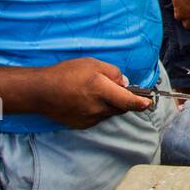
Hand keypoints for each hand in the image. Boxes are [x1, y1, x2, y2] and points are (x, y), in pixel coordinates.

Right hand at [33, 58, 152, 127]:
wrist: (40, 91)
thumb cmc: (66, 73)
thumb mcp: (92, 64)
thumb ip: (112, 73)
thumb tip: (125, 83)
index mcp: (102, 90)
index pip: (129, 101)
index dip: (142, 102)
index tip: (149, 102)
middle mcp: (98, 108)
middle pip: (121, 108)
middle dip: (124, 101)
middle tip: (118, 90)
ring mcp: (90, 118)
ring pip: (109, 113)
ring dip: (110, 105)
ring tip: (96, 92)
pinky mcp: (82, 124)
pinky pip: (98, 118)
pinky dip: (98, 110)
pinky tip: (86, 101)